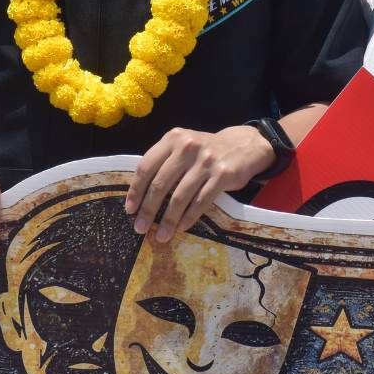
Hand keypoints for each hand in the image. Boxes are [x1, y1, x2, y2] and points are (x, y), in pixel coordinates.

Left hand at [126, 126, 275, 241]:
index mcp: (173, 139)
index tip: (130, 209)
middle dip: (148, 210)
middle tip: (140, 227)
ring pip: (180, 196)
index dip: (136, 190)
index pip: (146, 166)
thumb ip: (164, 162)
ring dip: (168, 220)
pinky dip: (189, 217)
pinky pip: (201, 201)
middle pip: (161, 184)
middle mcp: (187, 147)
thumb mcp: (183, 146)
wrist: (243, 145)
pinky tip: (181, 227)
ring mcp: (206, 161)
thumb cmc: (205, 150)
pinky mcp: (222, 175)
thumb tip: (140, 195)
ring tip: (161, 235)